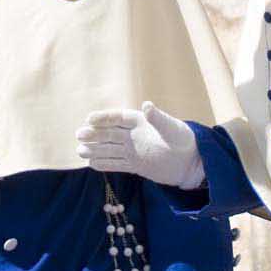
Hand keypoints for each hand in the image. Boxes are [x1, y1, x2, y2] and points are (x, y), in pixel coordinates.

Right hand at [75, 102, 205, 190]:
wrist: (192, 163)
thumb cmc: (184, 140)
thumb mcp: (173, 128)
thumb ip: (159, 118)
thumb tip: (147, 105)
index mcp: (140, 121)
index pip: (118, 118)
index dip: (104, 118)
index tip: (90, 119)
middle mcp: (133, 135)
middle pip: (109, 133)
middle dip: (94, 134)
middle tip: (79, 135)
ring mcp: (133, 151)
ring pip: (110, 149)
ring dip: (95, 150)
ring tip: (80, 151)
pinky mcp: (135, 166)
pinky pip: (116, 164)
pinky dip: (104, 164)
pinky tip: (91, 164)